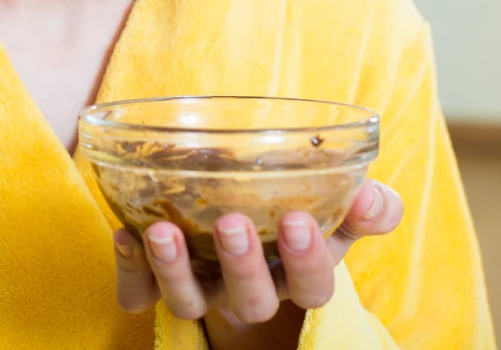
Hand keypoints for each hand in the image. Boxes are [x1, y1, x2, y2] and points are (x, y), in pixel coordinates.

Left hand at [113, 180, 403, 348]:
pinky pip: (138, 292)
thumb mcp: (331, 204)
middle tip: (231, 223)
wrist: (233, 202)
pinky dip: (130, 270)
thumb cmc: (289, 207)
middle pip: (251, 301)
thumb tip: (374, 197)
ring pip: (189, 302)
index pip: (312, 288)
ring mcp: (200, 287)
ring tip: (164, 231)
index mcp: (294, 274)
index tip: (297, 220)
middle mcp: (247, 289)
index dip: (307, 262)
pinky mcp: (155, 282)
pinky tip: (126, 234)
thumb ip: (363, 203)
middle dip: (242, 266)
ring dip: (174, 270)